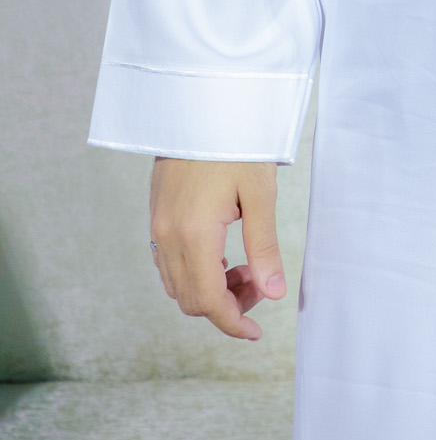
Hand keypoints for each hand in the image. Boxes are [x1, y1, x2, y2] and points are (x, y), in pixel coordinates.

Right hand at [148, 158, 285, 341]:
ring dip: (209, 289)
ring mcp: (157, 227)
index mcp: (194, 234)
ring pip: (177, 285)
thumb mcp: (260, 193)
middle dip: (226, 305)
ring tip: (244, 266)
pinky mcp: (156, 217)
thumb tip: (274, 294)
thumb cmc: (236, 145)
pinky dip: (194, 272)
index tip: (255, 332)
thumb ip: (264, 246)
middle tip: (259, 283)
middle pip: (190, 300)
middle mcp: (168, 237)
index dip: (232, 323)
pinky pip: (167, 264)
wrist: (202, 107)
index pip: (208, 301)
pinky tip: (221, 254)